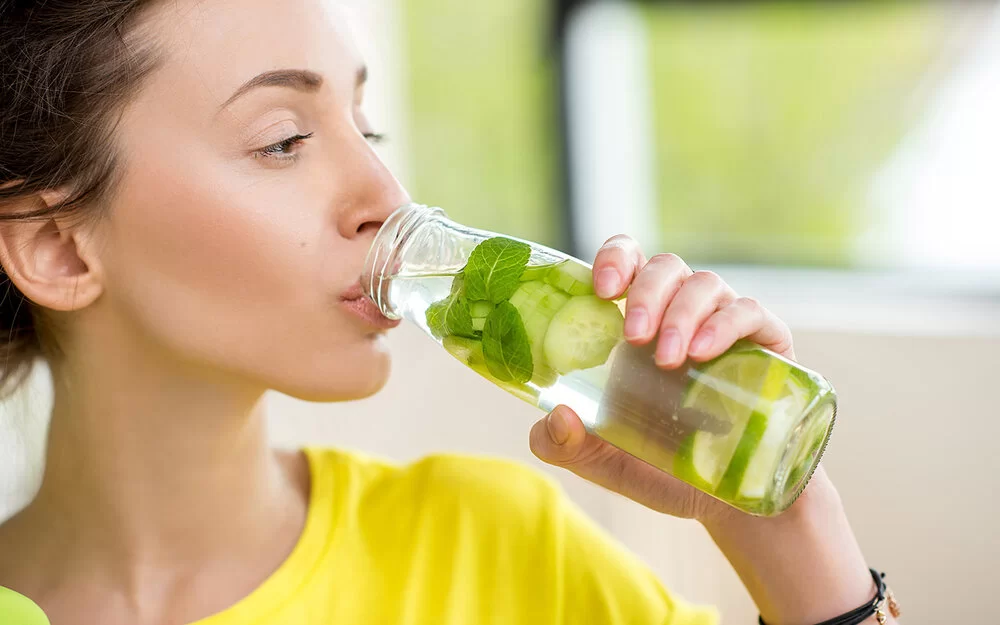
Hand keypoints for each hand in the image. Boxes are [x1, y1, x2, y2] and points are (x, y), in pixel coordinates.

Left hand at [529, 235, 795, 522]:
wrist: (727, 503)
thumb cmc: (660, 469)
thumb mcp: (601, 461)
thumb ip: (563, 444)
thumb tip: (555, 416)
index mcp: (636, 324)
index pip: (627, 263)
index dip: (615, 260)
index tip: (603, 290)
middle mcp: (679, 313)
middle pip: (664, 267)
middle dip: (647, 293)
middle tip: (634, 336)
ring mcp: (724, 324)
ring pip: (704, 284)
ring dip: (682, 314)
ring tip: (669, 359)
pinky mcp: (765, 343)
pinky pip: (748, 311)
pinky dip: (725, 323)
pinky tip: (705, 352)